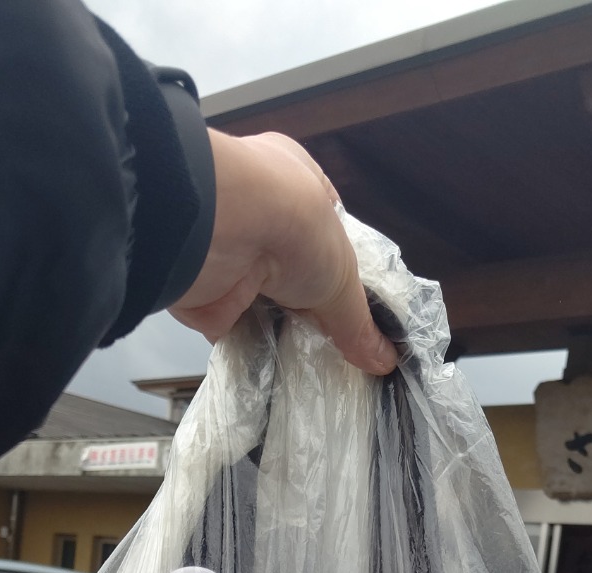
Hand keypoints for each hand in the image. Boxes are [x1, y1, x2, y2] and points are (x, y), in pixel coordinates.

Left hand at [170, 130, 397, 375]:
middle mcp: (259, 213)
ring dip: (283, 331)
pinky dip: (255, 349)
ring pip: (265, 301)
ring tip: (313, 364)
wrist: (220, 232)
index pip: (326, 229)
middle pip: (295, 272)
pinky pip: (237, 329)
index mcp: (295, 183)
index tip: (357, 305)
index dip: (343, 268)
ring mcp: (231, 252)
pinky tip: (278, 369)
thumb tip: (382, 358)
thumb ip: (358, 321)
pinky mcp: (208, 292)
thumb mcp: (342, 274)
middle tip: (339, 345)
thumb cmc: (291, 225)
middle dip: (313, 307)